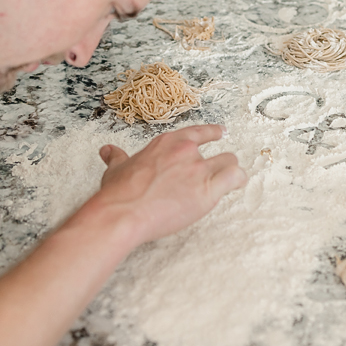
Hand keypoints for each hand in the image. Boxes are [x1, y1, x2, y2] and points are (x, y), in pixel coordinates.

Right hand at [90, 124, 245, 245]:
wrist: (123, 212)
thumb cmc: (119, 192)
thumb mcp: (117, 168)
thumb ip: (117, 157)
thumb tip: (107, 151)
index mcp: (167, 143)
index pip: (197, 132)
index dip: (213, 133)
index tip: (221, 133)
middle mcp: (186, 153)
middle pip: (218, 152)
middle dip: (221, 162)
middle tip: (220, 171)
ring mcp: (198, 170)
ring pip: (230, 163)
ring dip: (232, 172)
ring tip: (233, 180)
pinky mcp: (207, 191)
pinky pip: (234, 179)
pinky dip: (237, 181)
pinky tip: (236, 185)